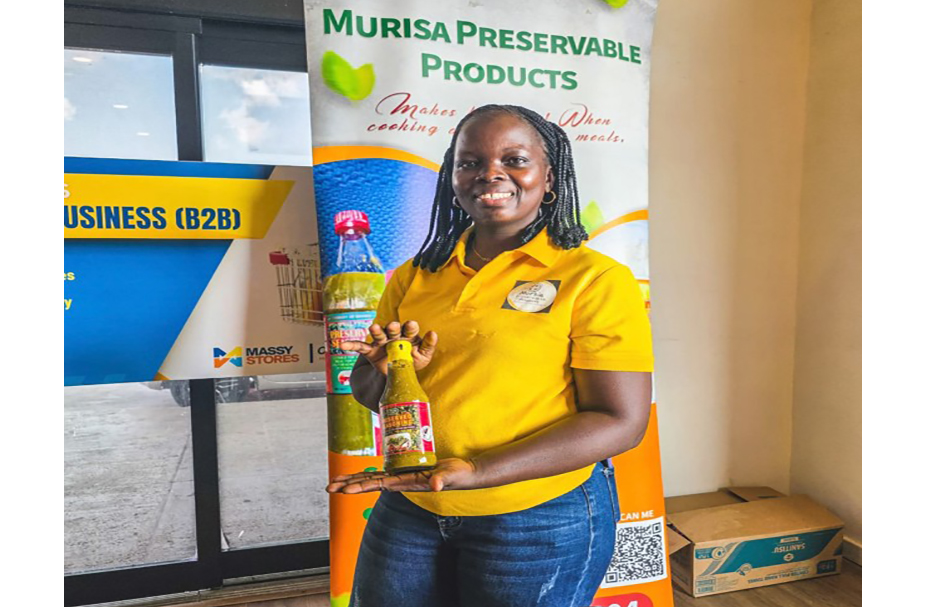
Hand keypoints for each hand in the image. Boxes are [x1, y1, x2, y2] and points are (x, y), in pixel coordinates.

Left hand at [326, 458, 480, 493]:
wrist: (464, 474)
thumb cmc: (458, 475)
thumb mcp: (450, 476)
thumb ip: (442, 480)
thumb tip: (435, 486)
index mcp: (407, 482)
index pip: (379, 485)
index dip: (362, 486)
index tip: (345, 489)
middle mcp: (400, 481)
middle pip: (369, 483)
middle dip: (349, 485)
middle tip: (329, 487)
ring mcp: (401, 477)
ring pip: (372, 479)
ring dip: (353, 480)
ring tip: (335, 482)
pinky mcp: (404, 470)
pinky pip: (382, 473)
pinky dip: (368, 474)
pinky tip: (358, 474)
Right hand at [339, 320, 437, 374]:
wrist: (397, 376)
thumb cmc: (413, 361)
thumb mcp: (424, 356)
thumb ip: (429, 345)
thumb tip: (433, 333)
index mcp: (408, 335)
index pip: (410, 329)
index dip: (410, 327)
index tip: (411, 325)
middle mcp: (394, 335)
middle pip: (393, 329)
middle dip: (392, 327)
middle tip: (393, 326)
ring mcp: (381, 342)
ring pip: (378, 334)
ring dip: (375, 331)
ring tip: (373, 328)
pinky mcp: (370, 351)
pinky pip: (360, 347)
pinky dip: (351, 345)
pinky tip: (342, 345)